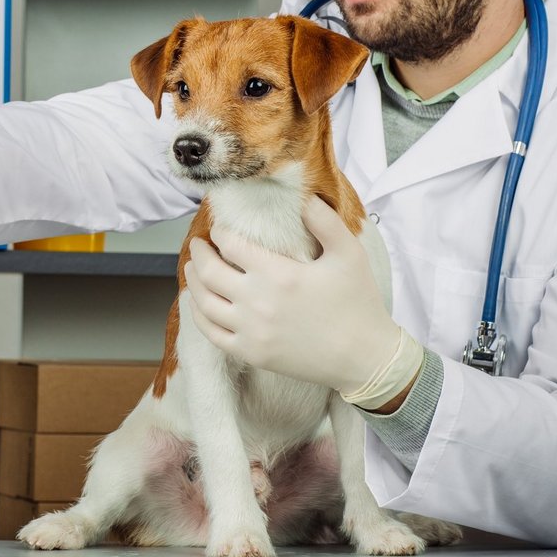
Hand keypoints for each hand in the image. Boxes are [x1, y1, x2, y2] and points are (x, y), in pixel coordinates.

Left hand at [186, 196, 420, 407]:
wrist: (365, 357)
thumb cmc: (358, 303)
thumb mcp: (349, 254)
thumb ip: (326, 221)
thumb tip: (304, 199)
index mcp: (278, 274)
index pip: (231, 245)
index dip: (220, 232)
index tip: (219, 227)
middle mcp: (257, 302)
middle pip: (209, 272)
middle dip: (199, 253)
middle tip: (198, 244)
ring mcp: (251, 331)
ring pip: (204, 303)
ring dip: (193, 282)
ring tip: (192, 269)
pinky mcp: (251, 353)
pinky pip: (212, 334)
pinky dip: (199, 315)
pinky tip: (199, 304)